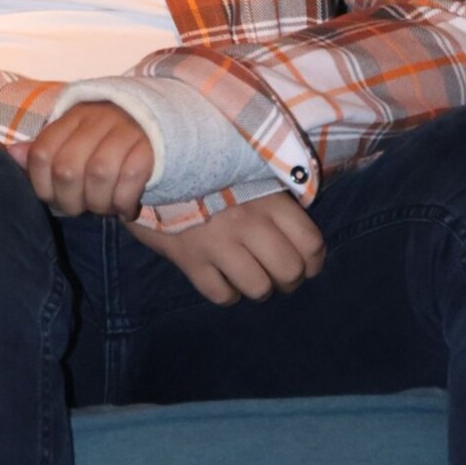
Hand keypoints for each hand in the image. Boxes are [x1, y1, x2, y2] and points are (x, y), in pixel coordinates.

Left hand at [9, 102, 153, 218]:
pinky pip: (131, 176)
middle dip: (71, 201)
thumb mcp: (75, 140)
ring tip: (105, 210)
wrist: (161, 126)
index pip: (42, 154)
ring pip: (99, 173)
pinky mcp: (151, 145)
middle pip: (68, 168)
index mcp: (72, 116)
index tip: (55, 198)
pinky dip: (124, 202)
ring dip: (99, 203)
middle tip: (83, 208)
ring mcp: (126, 130)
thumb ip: (45, 151)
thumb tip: (11, 154)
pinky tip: (125, 210)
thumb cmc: (109, 140)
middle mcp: (97, 118)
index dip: (42, 186)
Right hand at [126, 191, 324, 304]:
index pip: (311, 243)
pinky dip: (227, 293)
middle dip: (288, 280)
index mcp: (268, 198)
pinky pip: (223, 296)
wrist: (152, 168)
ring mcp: (218, 243)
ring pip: (259, 288)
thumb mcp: (248, 173)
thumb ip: (276, 198)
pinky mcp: (190, 260)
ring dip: (259, 288)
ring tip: (251, 278)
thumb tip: (300, 229)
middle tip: (278, 275)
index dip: (313, 262)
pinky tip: (223, 279)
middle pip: (290, 271)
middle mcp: (248, 222)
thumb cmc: (209, 172)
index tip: (306, 264)